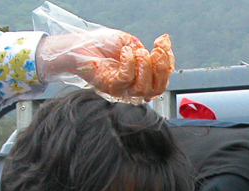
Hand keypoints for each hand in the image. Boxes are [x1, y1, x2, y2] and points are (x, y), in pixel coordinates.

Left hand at [36, 30, 173, 99]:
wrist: (80, 46)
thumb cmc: (101, 45)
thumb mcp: (129, 43)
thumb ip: (143, 49)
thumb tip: (158, 51)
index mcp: (141, 77)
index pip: (163, 78)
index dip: (168, 61)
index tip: (163, 42)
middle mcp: (133, 87)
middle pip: (158, 88)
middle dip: (161, 67)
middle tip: (156, 50)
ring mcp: (122, 90)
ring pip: (144, 88)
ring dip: (144, 66)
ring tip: (136, 51)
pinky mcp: (110, 87)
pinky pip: (126, 80)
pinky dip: (129, 63)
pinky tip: (124, 52)